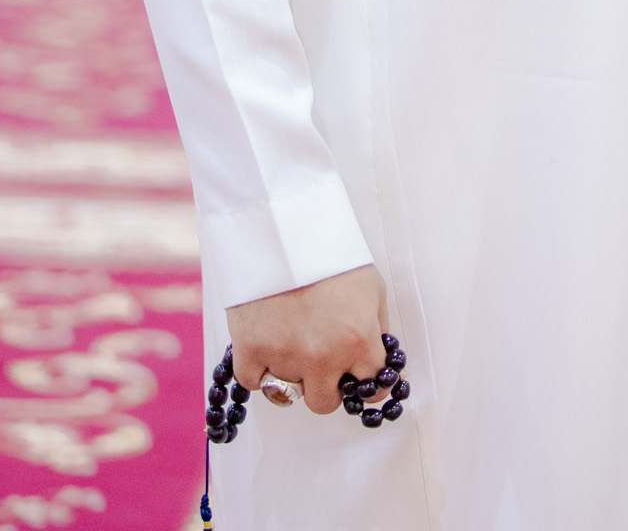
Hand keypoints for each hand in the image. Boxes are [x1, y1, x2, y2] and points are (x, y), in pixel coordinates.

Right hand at [227, 264, 387, 414]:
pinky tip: (267, 343)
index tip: (358, 377)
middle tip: (320, 358)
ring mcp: (285, 356)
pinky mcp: (250, 350)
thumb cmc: (329, 252)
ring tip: (291, 334)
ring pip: (289, 392)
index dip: (366, 382)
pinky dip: (258, 369)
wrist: (283, 225)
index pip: (373, 388)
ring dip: (291, 371)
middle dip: (325, 384)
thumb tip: (377, 360)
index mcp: (358, 340)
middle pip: (325, 403)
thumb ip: (376, 329)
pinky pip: (254, 382)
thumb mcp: (371, 286)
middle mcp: (323, 356)